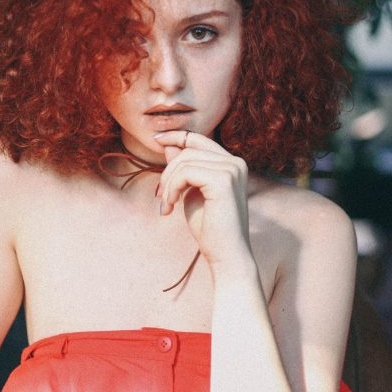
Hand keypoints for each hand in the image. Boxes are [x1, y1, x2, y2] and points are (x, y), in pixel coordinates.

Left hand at [153, 130, 251, 269]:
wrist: (226, 255)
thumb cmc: (209, 228)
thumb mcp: (191, 193)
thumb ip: (183, 169)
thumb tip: (168, 145)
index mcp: (231, 164)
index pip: (199, 139)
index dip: (176, 136)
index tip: (156, 139)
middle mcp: (235, 163)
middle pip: (188, 149)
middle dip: (167, 171)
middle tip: (160, 197)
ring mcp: (232, 170)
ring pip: (185, 160)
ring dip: (168, 183)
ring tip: (165, 205)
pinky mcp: (223, 180)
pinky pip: (186, 172)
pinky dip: (172, 189)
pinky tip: (170, 207)